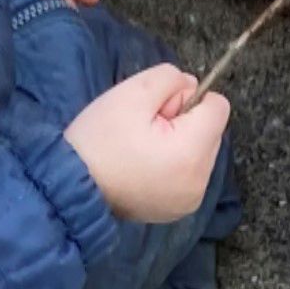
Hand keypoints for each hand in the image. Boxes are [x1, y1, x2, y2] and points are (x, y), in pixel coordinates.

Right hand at [64, 64, 230, 223]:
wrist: (71, 188)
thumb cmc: (99, 140)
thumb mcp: (132, 93)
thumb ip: (170, 78)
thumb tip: (193, 85)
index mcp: (192, 152)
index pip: (219, 106)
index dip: (189, 97)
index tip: (158, 109)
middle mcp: (200, 181)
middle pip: (211, 130)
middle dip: (183, 122)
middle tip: (143, 130)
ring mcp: (191, 199)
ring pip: (200, 152)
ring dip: (178, 144)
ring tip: (141, 150)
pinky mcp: (178, 210)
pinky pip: (188, 174)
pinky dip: (172, 165)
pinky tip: (143, 167)